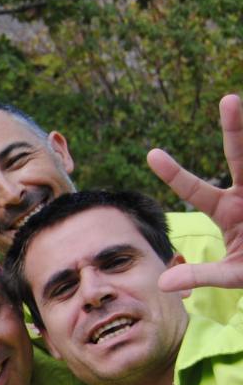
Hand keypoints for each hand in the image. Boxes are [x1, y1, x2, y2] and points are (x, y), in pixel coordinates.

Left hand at [148, 93, 242, 291]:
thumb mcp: (231, 274)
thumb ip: (200, 275)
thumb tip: (162, 284)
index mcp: (227, 209)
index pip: (195, 189)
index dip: (174, 173)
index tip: (151, 154)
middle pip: (241, 155)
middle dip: (236, 128)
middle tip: (229, 99)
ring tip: (239, 103)